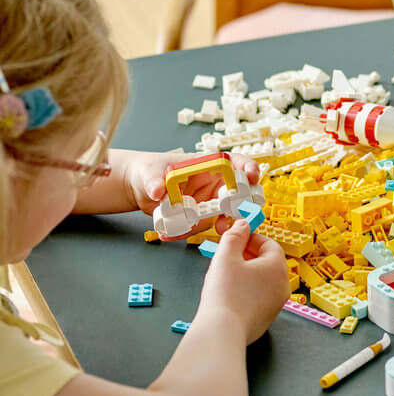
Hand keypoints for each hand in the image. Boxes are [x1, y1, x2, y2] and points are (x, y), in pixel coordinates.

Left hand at [121, 150, 261, 236]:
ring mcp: (208, 201)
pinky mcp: (201, 216)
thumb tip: (157, 190)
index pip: (234, 163)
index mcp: (207, 165)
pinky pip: (205, 226)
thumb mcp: (150, 172)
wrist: (139, 189)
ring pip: (226, 213)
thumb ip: (154, 180)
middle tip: (241, 211)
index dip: (247, 168)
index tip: (251, 177)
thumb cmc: (148, 171)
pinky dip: (195, 232)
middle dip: (244, 202)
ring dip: (226, 222)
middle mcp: (213, 183)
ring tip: (219, 229)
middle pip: (239, 191)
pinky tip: (176, 233)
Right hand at [196, 219, 287, 343]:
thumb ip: (234, 236)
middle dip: (246, 256)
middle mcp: (282, 286)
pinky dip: (245, 291)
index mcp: (277, 267)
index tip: (236, 237)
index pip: (269, 244)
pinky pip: (257, 298)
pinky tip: (227, 294)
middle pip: (267, 263)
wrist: (222, 331)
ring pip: (261, 281)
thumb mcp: (226, 256)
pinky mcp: (265, 318)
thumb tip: (242, 225)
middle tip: (227, 254)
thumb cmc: (226, 294)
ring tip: (224, 274)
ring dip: (245, 273)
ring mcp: (276, 304)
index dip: (251, 238)